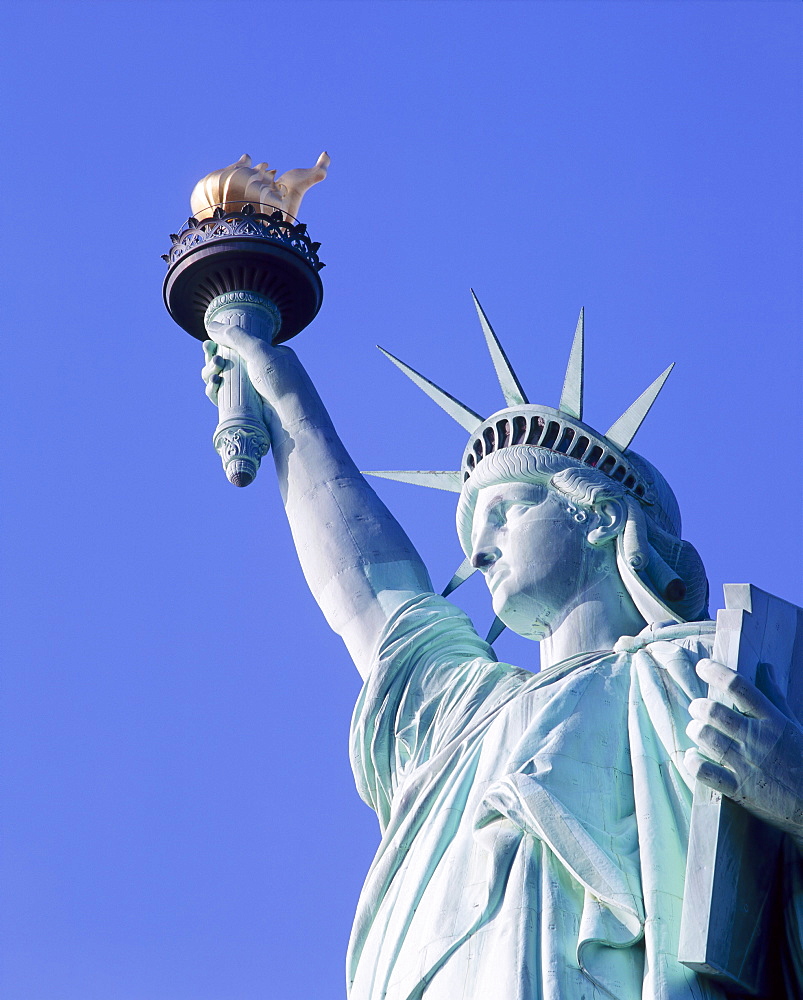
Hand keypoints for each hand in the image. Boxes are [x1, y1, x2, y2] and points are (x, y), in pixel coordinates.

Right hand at [200, 324, 296, 422]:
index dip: (220, 345)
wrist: (293, 419)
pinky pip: (224, 398)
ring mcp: (253, 391)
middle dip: (214, 361)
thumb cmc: (282, 382)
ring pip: (223, 380)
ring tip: (214, 375)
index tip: (208, 345)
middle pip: (227, 363)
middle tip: (214, 361)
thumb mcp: (260, 352)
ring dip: (211, 374)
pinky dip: (214, 391)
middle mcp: (261, 372)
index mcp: (270, 355)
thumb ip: (236, 336)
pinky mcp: (246, 408)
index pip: (239, 346)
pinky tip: (213, 387)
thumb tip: (210, 325)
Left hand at [685, 658, 802, 843]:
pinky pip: (705, 772)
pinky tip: (693, 756)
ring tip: (697, 730)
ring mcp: (746, 765)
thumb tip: (765, 668)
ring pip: (705, 737)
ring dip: (695, 730)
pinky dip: (693, 762)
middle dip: (698, 706)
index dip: (716, 672)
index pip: (739, 687)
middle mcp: (757, 740)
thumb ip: (776, 697)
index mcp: (773, 721)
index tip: (702, 666)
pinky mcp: (738, 789)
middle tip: (697, 708)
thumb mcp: (794, 725)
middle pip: (714, 712)